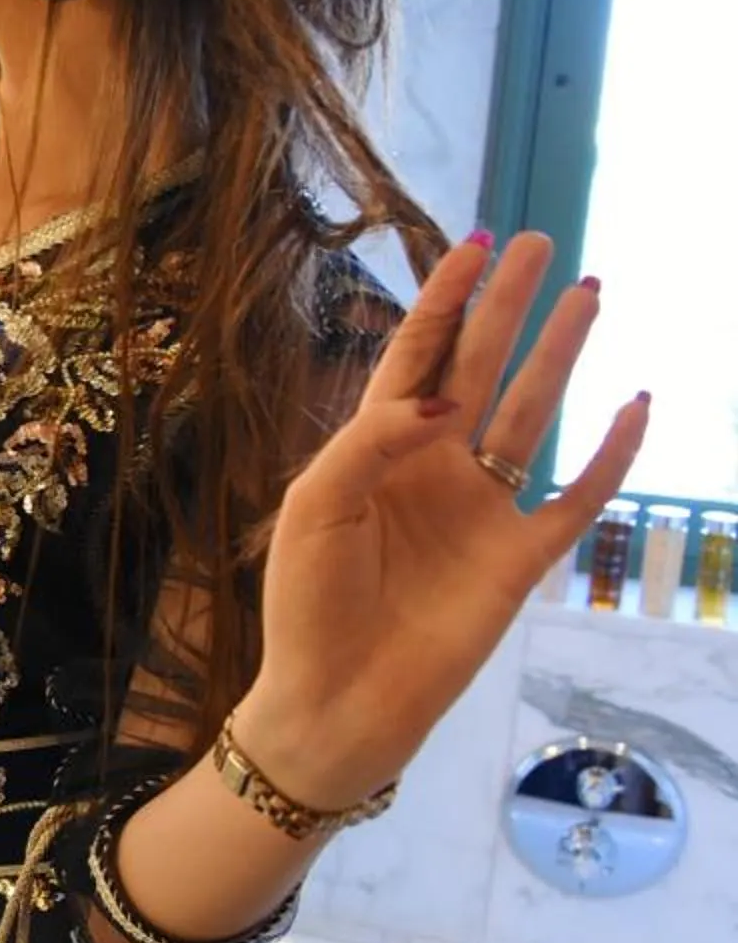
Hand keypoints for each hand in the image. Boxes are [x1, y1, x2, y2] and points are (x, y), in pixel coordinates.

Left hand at [242, 231, 646, 801]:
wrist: (337, 698)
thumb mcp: (317, 508)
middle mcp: (434, 468)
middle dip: (508, 306)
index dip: (446, 302)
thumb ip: (370, 442)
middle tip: (540, 244)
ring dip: (560, 355)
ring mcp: (481, 510)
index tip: (475, 244)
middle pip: (480, 368)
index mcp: (376, 450)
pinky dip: (610, 455)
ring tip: (588, 294)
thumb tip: (441, 402)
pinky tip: (635, 405)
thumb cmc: (308, 604)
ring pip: (531, 414)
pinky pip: (576, 499)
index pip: (418, 357)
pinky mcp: (518, 560)